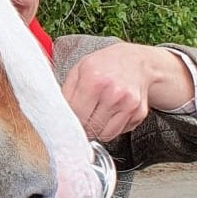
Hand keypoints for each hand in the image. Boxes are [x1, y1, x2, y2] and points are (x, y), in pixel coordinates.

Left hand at [62, 42, 193, 141]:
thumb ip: (65, 93)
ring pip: (105, 135)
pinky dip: (111, 127)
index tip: (67, 121)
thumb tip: (57, 116)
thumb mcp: (79, 70)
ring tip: (96, 115)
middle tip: (82, 117)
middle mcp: (114, 94)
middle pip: (90, 128)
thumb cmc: (104, 65)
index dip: (69, 121)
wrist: (136, 62)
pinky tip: (111, 112)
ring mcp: (129, 105)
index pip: (76, 116)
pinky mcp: (139, 113)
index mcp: (95, 81)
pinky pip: (118, 132)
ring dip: (97, 130)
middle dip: (82, 126)